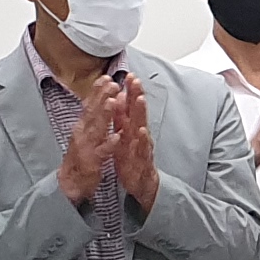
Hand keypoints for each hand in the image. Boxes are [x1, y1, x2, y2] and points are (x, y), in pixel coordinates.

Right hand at [54, 71, 112, 201]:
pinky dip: (108, 144)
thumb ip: (94, 117)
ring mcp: (86, 147)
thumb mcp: (87, 133)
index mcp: (83, 126)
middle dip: (102, 97)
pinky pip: (101, 152)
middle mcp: (82, 133)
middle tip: (112, 83)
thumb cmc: (81, 156)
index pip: (90, 105)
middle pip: (93, 112)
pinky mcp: (91, 162)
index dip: (98, 91)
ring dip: (105, 115)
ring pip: (96, 129)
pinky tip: (116, 136)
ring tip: (113, 102)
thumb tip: (101, 99)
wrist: (71, 183)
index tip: (107, 77)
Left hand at [105, 74, 161, 216]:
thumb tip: (118, 99)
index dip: (130, 90)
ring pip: (141, 126)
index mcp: (130, 128)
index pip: (130, 106)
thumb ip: (121, 118)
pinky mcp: (142, 160)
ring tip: (139, 99)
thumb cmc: (131, 159)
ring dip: (141, 112)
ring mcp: (141, 146)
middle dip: (136, 95)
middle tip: (135, 80)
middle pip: (137, 111)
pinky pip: (142, 149)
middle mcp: (137, 134)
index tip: (128, 74)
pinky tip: (142, 131)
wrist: (141, 184)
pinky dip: (142, 139)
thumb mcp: (124, 136)